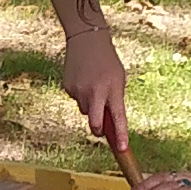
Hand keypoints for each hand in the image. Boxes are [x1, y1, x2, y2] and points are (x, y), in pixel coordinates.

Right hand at [59, 34, 136, 184]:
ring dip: (89, 105)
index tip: (122, 149)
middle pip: (95, 123)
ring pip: (84, 110)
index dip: (120, 135)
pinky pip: (76, 99)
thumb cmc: (107, 61)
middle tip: (101, 128)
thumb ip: (114, 100)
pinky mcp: (68, 87)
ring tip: (92, 85)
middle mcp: (95, 91)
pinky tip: (83, 80)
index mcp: (112, 89)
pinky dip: (80, 95)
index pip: (118, 117)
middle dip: (98, 130)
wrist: (86, 40)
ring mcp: (79, 90)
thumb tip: (110, 124)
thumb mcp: (118, 80)